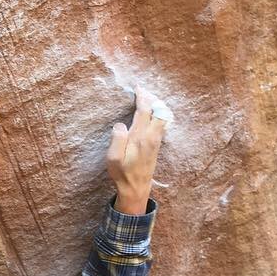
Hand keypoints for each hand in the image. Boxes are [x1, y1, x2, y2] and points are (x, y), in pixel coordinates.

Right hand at [107, 87, 169, 214]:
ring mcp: (156, 141)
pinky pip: (162, 124)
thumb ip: (117, 138)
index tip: (137, 87)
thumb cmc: (122, 173)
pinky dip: (158, 114)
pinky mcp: (156, 145)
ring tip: (147, 99)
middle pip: (159, 111)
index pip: (144, 111)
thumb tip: (120, 124)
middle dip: (152, 98)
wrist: (136, 188)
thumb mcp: (113, 158)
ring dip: (156, 106)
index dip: (142, 97)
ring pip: (163, 117)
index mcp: (140, 137)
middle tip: (142, 91)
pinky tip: (151, 113)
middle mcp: (151, 137)